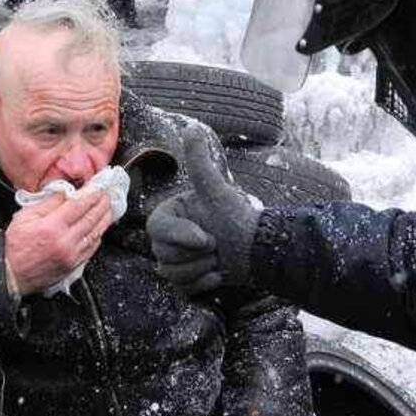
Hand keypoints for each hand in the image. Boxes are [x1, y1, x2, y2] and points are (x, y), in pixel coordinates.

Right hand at [5, 191, 111, 294]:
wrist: (11, 273)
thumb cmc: (16, 245)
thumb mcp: (25, 216)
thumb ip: (48, 202)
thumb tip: (65, 191)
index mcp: (52, 226)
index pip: (79, 205)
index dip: (92, 193)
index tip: (98, 185)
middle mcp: (65, 241)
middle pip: (92, 217)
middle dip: (102, 202)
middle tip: (107, 193)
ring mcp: (72, 254)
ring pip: (96, 232)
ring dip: (105, 217)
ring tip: (108, 207)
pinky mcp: (74, 264)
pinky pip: (93, 247)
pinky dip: (99, 234)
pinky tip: (100, 226)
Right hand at [146, 123, 260, 293]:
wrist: (257, 247)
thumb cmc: (236, 216)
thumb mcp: (216, 189)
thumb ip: (200, 163)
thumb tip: (191, 127)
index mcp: (168, 216)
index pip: (159, 231)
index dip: (183, 236)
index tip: (207, 237)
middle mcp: (168, 239)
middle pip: (164, 255)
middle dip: (197, 253)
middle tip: (217, 244)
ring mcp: (175, 261)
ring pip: (172, 273)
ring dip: (202, 268)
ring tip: (219, 258)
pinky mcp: (185, 281)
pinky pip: (183, 288)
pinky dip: (204, 282)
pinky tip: (219, 273)